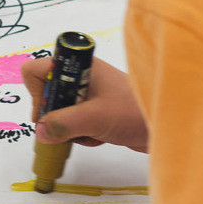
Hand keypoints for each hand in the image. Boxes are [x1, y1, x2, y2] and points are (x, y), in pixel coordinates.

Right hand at [21, 56, 147, 151]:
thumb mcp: (93, 118)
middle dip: (55, 116)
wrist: (166, 125)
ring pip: (60, 113)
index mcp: (79, 66)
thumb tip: (40, 131)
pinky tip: (101, 137)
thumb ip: (63, 124)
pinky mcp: (96, 111)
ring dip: (70, 129)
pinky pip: (74, 124)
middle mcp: (81, 77)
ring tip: (91, 132)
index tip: (49, 110)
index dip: (37, 92)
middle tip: (70, 127)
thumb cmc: (134, 112)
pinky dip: (82, 134)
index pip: (37, 71)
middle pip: (46, 95)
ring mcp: (89, 94)